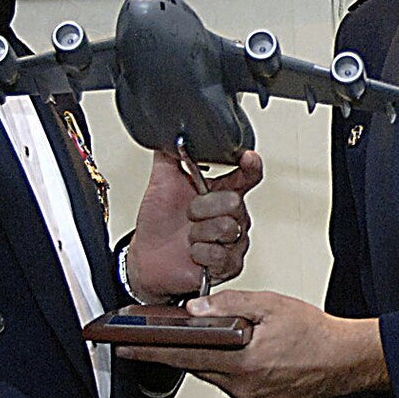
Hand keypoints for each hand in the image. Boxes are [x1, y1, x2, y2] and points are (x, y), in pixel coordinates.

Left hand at [119, 290, 387, 397]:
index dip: (150, 352)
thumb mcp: (271, 305)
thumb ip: (229, 304)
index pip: (184, 357)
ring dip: (215, 358)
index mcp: (243, 363)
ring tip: (234, 339)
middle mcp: (244, 388)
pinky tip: (250, 354)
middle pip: (198, 367)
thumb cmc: (317, 334)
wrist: (347, 360)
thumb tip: (195, 308)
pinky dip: (234, 369)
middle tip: (168, 335)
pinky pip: (235, 385)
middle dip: (185, 351)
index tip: (125, 349)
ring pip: (217, 376)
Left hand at [124, 150, 262, 300]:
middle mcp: (232, 216)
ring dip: (199, 233)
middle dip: (203, 208)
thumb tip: (168, 132)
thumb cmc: (159, 224)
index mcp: (221, 192)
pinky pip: (221, 255)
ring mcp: (233, 241)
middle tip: (189, 215)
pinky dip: (200, 254)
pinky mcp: (229, 265)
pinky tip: (194, 253)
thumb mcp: (161, 184)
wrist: (147, 259)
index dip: (251, 165)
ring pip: (227, 229)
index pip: (247, 175)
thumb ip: (169, 156)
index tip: (247, 157)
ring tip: (189, 236)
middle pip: (234, 202)